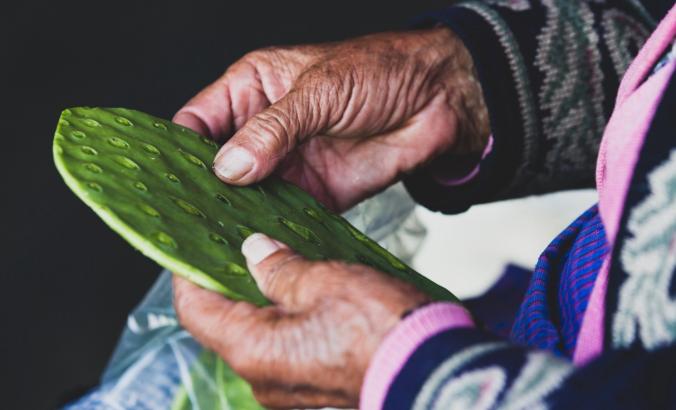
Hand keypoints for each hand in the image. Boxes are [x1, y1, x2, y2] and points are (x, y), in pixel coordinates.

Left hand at [173, 233, 429, 408]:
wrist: (438, 376)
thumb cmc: (386, 332)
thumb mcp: (326, 282)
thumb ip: (280, 268)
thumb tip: (255, 253)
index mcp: (254, 350)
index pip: (196, 310)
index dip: (189, 273)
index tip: (194, 246)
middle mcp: (264, 381)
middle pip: (227, 325)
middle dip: (233, 284)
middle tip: (247, 248)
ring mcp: (290, 392)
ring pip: (261, 339)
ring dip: (266, 303)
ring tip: (285, 266)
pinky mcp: (316, 393)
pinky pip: (289, 354)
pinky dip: (290, 324)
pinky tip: (311, 298)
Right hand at [174, 28, 488, 210]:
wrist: (437, 101)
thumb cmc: (379, 72)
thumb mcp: (318, 91)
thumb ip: (272, 130)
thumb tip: (228, 168)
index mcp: (252, 90)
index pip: (197, 123)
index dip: (178, 151)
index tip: (164, 181)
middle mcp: (263, 130)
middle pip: (217, 167)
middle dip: (203, 192)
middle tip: (186, 221)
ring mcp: (288, 164)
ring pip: (247, 197)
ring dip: (234, 218)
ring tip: (215, 240)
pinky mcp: (315, 193)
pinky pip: (283, 216)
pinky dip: (271, 231)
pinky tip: (257, 245)